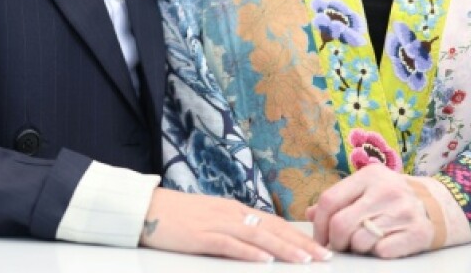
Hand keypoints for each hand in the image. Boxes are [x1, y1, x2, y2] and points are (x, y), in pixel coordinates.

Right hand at [138, 188, 331, 263]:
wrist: (146, 208)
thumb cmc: (177, 216)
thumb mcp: (211, 219)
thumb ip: (233, 229)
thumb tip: (257, 244)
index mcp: (234, 210)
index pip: (274, 223)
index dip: (298, 236)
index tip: (319, 248)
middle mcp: (230, 213)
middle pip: (272, 229)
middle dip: (301, 244)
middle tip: (324, 257)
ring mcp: (216, 223)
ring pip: (257, 236)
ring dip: (283, 249)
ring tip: (304, 260)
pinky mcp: (201, 235)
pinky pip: (229, 244)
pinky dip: (248, 253)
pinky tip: (264, 260)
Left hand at [306, 165, 438, 258]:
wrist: (437, 205)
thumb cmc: (392, 197)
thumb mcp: (367, 189)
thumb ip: (339, 199)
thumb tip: (309, 214)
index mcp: (369, 175)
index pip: (329, 200)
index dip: (319, 224)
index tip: (321, 237)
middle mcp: (385, 190)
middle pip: (341, 224)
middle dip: (335, 241)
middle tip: (340, 245)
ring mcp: (402, 211)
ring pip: (359, 242)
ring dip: (356, 248)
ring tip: (364, 242)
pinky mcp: (416, 233)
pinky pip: (381, 252)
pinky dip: (377, 253)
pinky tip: (383, 244)